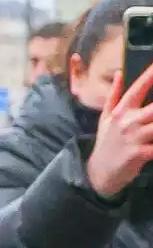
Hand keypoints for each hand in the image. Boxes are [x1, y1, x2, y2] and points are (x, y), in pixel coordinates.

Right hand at [87, 60, 152, 198]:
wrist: (99, 174)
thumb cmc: (106, 144)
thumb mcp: (105, 118)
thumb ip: (114, 95)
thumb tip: (119, 73)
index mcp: (121, 111)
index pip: (138, 87)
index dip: (150, 74)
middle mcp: (128, 122)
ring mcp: (134, 138)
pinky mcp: (139, 154)